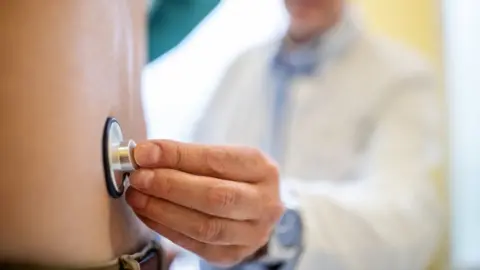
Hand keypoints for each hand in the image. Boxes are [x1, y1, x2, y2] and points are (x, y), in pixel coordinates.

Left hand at [126, 140, 283, 266]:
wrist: (252, 207)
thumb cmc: (231, 177)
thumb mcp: (218, 158)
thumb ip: (185, 156)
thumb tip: (145, 154)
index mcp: (263, 169)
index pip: (217, 160)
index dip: (178, 156)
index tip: (145, 153)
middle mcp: (265, 203)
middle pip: (215, 197)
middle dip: (170, 186)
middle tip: (139, 178)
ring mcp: (253, 233)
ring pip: (205, 226)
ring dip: (163, 210)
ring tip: (137, 196)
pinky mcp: (234, 254)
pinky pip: (196, 245)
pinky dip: (166, 228)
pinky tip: (147, 214)